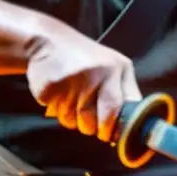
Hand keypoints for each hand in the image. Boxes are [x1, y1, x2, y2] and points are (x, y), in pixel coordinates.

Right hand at [26, 24, 141, 141]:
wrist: (48, 40)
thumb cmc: (84, 58)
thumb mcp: (111, 66)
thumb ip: (123, 92)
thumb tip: (128, 128)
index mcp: (117, 68)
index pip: (122, 107)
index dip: (117, 127)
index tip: (112, 135)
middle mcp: (98, 73)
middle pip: (99, 121)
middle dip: (95, 128)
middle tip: (90, 122)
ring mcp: (74, 80)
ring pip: (77, 121)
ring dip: (74, 119)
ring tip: (71, 99)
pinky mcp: (52, 87)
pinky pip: (58, 115)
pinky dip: (58, 111)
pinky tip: (58, 94)